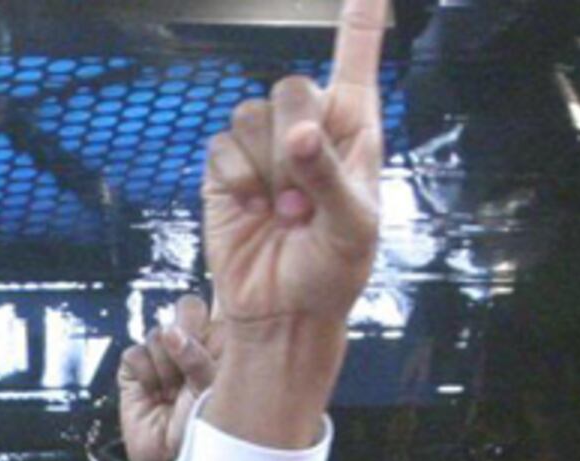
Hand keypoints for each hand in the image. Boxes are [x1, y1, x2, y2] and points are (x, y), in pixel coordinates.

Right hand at [112, 296, 220, 460]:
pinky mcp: (135, 370)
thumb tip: (170, 331)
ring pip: (158, 332)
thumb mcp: (212, 387)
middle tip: (189, 371)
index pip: (218, 306)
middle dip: (187, 337)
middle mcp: (192, 345)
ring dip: (166, 367)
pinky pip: (134, 353)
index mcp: (221, 342)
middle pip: (186, 307)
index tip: (210, 354)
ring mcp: (163, 356)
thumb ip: (196, 353)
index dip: (212, 325)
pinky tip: (154, 395)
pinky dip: (144, 376)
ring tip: (173, 394)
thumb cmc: (204, 426)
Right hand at [197, 0, 388, 450]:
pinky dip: (237, 182)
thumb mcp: (352, 227)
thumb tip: (297, 136)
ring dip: (266, 170)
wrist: (284, 313)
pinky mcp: (227, 172)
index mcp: (354, 130)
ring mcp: (264, 149)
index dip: (359, 22)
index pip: (356, 61)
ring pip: (249, 115)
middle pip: (290, 88)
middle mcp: (308, 129)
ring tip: (282, 214)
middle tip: (303, 200)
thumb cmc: (333, 271)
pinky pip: (221, 148)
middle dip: (294, 140)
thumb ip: (328, 175)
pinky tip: (252, 212)